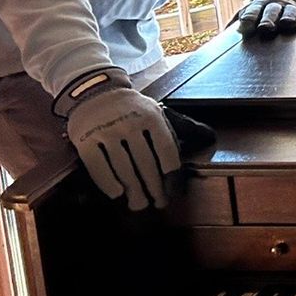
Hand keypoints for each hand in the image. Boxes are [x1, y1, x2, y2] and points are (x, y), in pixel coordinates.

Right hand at [58, 74, 182, 210]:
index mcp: (152, 117)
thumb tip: (210, 137)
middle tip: (159, 203)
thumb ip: (183, 127)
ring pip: (123, 169)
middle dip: (154, 188)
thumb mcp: (159, 112)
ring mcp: (106, 131)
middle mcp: (130, 123)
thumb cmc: (134, 109)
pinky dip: (109, 184)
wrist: (96, 92)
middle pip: (146, 164)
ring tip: (140, 204)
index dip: (171, 176)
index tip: (173, 193)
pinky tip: (117, 194)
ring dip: (133, 191)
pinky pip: (99, 168)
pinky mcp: (85, 140)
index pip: (167, 152)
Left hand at [233, 0, 295, 38]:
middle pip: (270, 13)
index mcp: (256, 8)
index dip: (248, 19)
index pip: (250, 13)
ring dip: (289, 18)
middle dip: (268, 20)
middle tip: (265, 28)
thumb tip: (220, 38)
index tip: (244, 27)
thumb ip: (233, 25)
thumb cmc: (256, 13)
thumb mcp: (243, 15)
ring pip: (289, 12)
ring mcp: (288, 8)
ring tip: (288, 23)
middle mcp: (272, 7)